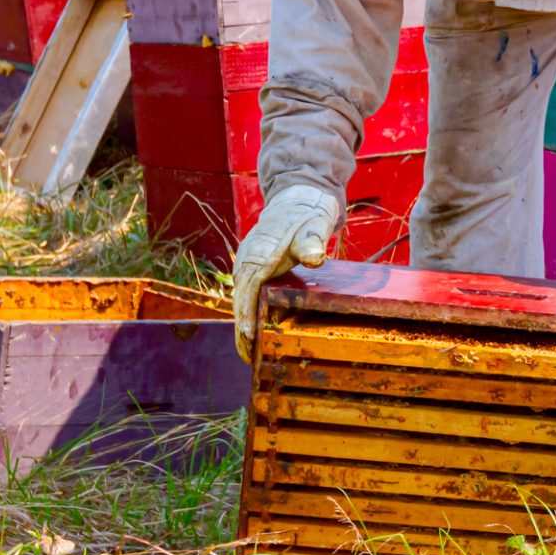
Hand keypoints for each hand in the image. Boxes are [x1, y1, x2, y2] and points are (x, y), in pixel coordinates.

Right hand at [231, 185, 340, 361]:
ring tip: (247, 353)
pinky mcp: (252, 266)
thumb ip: (313, 242)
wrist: (298, 197)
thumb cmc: (308, 214)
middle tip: (247, 356)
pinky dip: (247, 312)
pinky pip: (246, 293)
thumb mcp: (315, 226)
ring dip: (242, 323)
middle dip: (242, 327)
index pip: (249, 287)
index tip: (249, 336)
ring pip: (241, 297)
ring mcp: (247, 262)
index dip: (247, 312)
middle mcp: (247, 258)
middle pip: (240, 297)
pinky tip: (251, 331)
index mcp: (259, 252)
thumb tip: (315, 258)